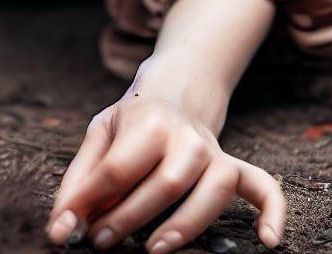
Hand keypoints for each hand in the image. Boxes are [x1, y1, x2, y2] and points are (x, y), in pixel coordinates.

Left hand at [45, 91, 284, 251]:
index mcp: (149, 120)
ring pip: (210, 193)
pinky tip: (268, 242)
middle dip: (129, 219)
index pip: (118, 169)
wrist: (173, 94)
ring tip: (151, 249)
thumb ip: (78, 181)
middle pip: (164, 185)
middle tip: (101, 241)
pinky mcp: (232, 169)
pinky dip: (271, 213)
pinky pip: (262, 189)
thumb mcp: (99, 135)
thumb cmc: (130, 124)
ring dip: (182, 227)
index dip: (90, 202)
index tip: (68, 227)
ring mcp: (214, 153)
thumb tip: (60, 229)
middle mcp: (188, 135)